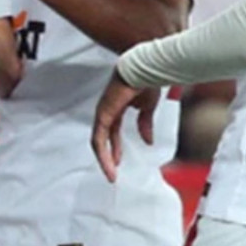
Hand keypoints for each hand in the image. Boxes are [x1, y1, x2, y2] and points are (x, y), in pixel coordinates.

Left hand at [91, 65, 158, 182]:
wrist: (144, 69)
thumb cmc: (145, 81)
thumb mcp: (147, 107)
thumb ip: (145, 123)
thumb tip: (147, 141)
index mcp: (117, 107)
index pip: (112, 131)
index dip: (115, 146)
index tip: (119, 160)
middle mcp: (107, 110)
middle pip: (103, 138)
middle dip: (108, 155)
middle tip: (112, 172)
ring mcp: (103, 112)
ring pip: (98, 141)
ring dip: (104, 159)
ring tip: (111, 175)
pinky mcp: (103, 115)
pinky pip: (99, 139)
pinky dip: (103, 153)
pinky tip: (109, 164)